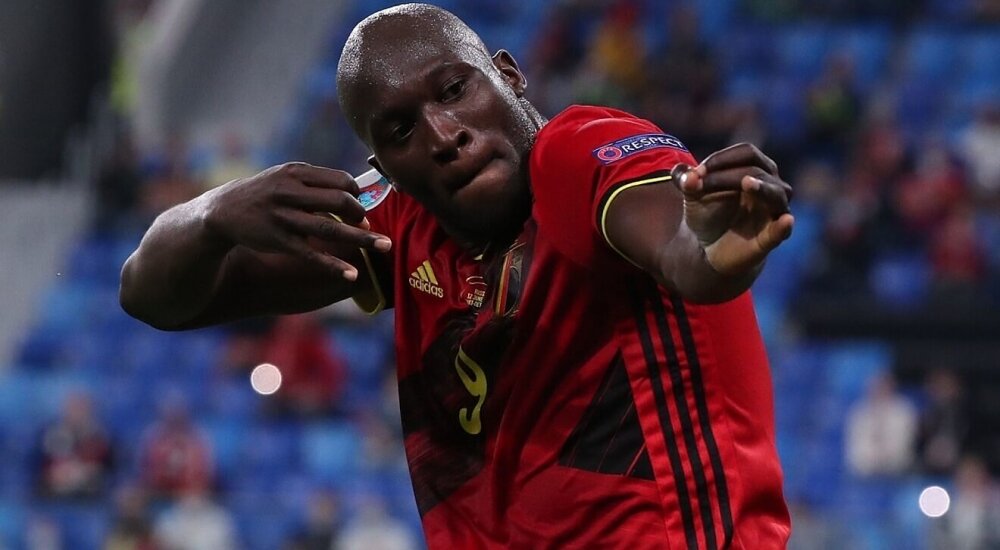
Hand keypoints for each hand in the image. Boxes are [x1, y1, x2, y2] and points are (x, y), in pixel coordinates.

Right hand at [202, 162, 390, 279]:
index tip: (360, 205)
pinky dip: (334, 265)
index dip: (356, 194)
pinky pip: (312, 254)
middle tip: (367, 225)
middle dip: (360, 215)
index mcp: (296, 173)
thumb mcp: (284, 177)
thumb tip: (353, 194)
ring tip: (385, 247)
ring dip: (362, 239)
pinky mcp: (279, 241)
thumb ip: (315, 183)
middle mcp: (290, 193)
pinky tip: (352, 274)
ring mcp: (284, 218)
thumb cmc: (263, 193)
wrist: (222, 211)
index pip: (340, 180)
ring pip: (331, 229)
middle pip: (340, 201)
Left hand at [674, 143, 793, 275]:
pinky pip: (782, 230)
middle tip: (699, 183)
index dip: (722, 158)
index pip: (747, 153)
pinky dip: (783, 226)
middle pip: (756, 171)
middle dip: (726, 176)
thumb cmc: (707, 214)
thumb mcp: (692, 196)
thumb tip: (688, 176)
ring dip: (761, 188)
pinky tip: (786, 220)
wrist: (707, 250)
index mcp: (755, 169)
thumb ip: (686, 182)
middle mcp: (771, 186)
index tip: (696, 172)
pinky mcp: (771, 237)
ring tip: (747, 183)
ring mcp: (773, 212)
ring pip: (775, 194)